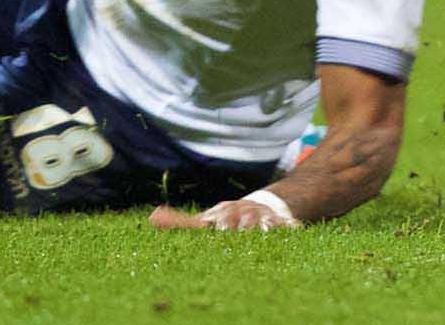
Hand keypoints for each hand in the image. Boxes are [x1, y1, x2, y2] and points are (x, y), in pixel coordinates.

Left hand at [148, 199, 297, 232]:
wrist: (261, 206)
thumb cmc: (228, 219)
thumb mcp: (206, 219)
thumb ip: (179, 223)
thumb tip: (151, 218)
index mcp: (223, 215)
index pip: (218, 222)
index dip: (219, 226)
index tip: (217, 230)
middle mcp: (242, 215)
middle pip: (240, 226)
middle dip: (238, 231)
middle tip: (234, 238)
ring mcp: (262, 219)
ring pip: (263, 226)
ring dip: (264, 231)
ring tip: (265, 235)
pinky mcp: (281, 224)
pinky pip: (287, 227)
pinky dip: (289, 228)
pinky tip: (292, 231)